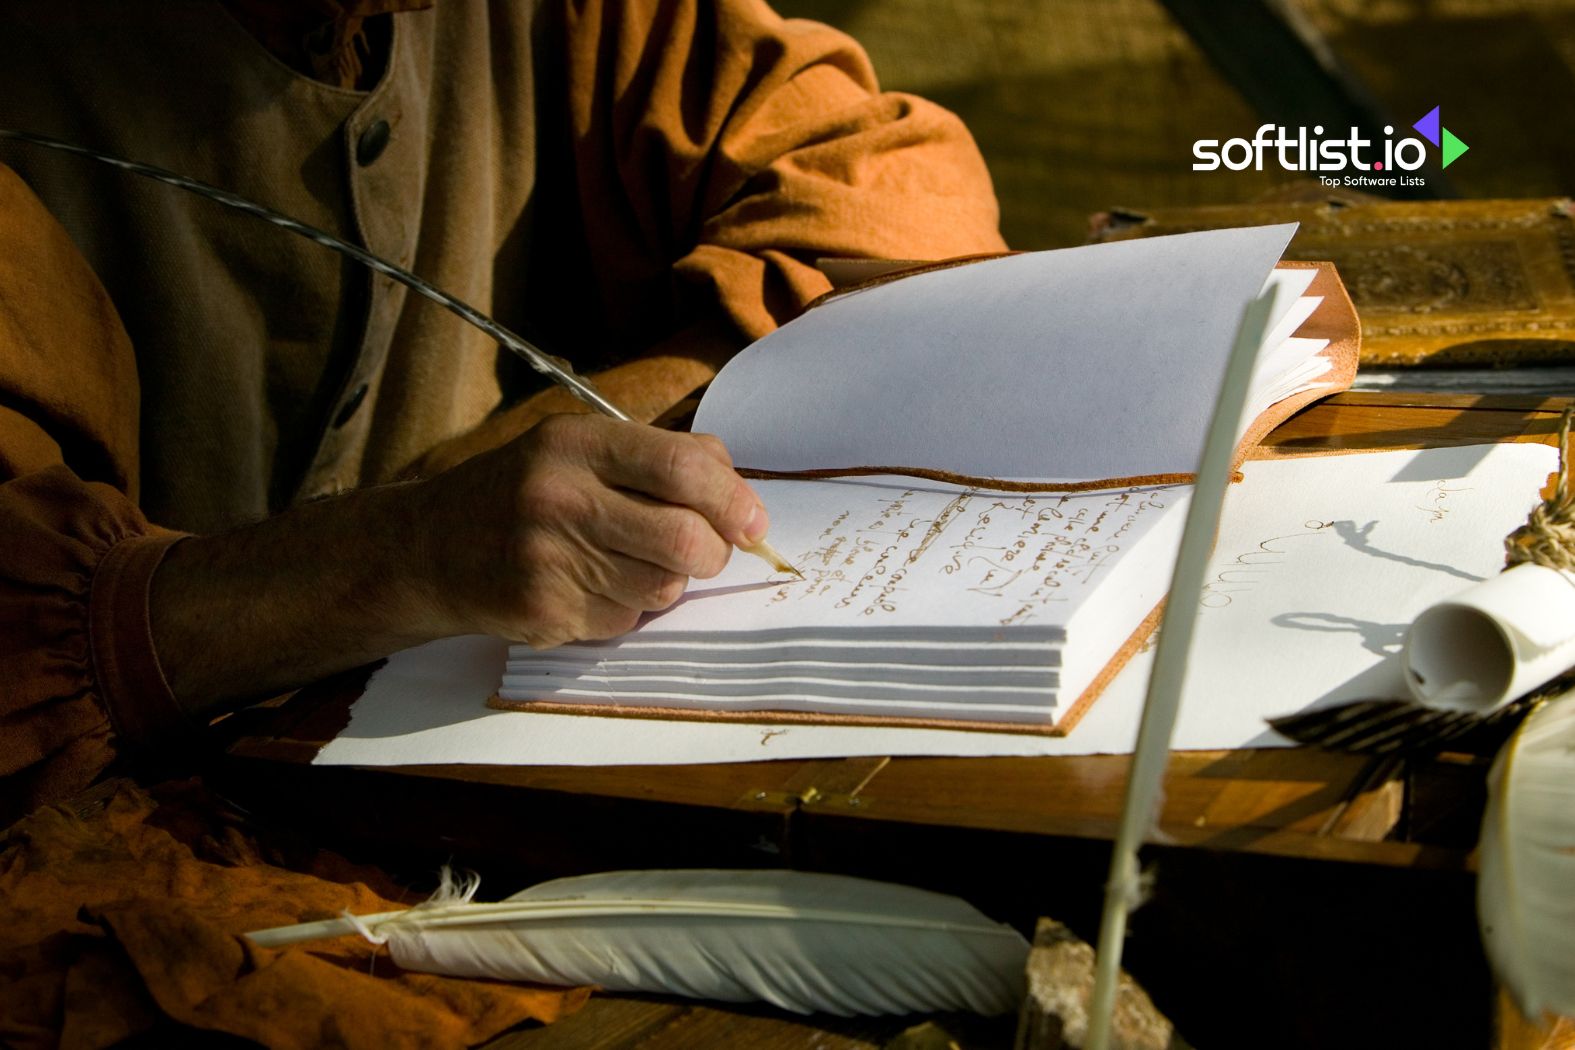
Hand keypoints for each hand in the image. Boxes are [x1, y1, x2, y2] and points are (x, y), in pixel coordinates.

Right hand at [416, 414, 766, 646]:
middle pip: (685, 540)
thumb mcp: (579, 448)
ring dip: (666, 581)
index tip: (752, 520)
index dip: (733, 499)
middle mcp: (561, 497)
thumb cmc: (523, 492)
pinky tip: (587, 585)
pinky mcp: (545, 612)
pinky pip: (626, 618)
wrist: (429, 548)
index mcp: (576, 443)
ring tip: (627, 560)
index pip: (683, 468)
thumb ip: (659, 458)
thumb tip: (742, 494)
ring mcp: (550, 560)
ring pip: (664, 587)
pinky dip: (625, 606)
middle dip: (714, 552)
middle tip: (705, 550)